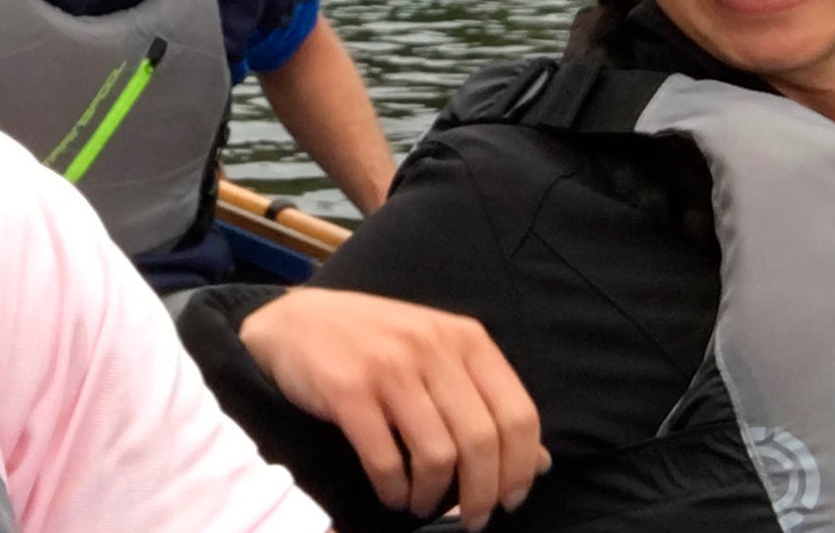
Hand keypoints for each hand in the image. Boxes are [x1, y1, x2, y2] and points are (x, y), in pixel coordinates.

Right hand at [240, 287, 545, 528]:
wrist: (295, 322)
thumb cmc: (374, 343)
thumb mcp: (437, 355)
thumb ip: (485, 399)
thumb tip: (539, 462)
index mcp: (465, 338)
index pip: (518, 414)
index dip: (520, 467)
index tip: (510, 499)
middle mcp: (432, 348)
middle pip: (481, 441)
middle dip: (480, 495)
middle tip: (470, 519)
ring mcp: (389, 368)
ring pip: (437, 455)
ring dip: (434, 496)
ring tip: (423, 504)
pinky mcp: (348, 391)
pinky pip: (386, 460)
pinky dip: (394, 490)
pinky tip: (392, 493)